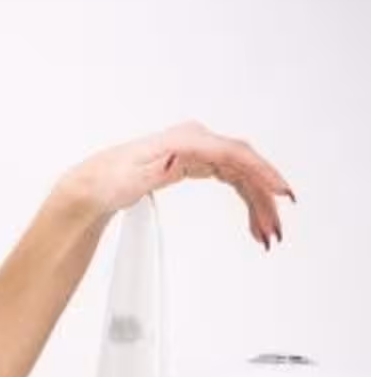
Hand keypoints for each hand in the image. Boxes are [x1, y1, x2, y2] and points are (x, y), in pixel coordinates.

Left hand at [57, 120, 295, 250]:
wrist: (96, 185)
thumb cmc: (108, 180)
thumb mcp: (128, 178)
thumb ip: (155, 170)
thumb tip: (177, 163)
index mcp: (183, 141)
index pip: (232, 154)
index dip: (260, 172)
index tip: (280, 191)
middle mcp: (196, 142)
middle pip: (243, 168)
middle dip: (264, 199)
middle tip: (274, 229)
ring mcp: (199, 153)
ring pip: (242, 178)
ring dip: (258, 206)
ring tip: (266, 235)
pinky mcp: (198, 165)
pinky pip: (232, 181)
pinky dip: (245, 202)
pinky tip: (253, 222)